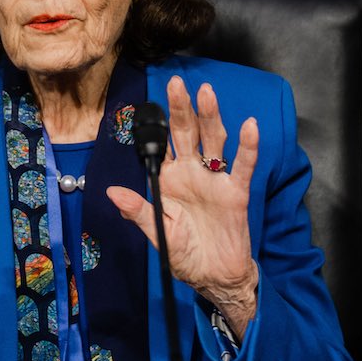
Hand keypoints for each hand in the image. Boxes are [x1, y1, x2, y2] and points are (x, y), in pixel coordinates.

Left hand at [107, 76, 258, 335]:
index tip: (148, 102)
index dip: (156, 124)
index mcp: (169, 180)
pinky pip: (243, 166)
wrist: (213, 277)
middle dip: (181, 109)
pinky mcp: (236, 192)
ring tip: (206, 92)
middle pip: (187, 134)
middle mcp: (192, 173)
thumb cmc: (184, 255)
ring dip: (211, 116)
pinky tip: (250, 126)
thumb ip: (138, 211)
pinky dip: (247, 147)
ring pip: (213, 141)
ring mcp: (215, 180)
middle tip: (177, 83)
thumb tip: (112, 192)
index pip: (161, 145)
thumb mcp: (157, 233)